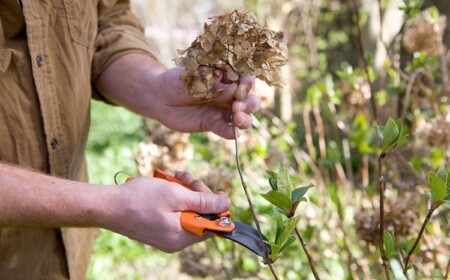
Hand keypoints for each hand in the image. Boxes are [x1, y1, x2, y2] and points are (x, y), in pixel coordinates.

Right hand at [107, 172, 229, 252]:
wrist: (108, 205)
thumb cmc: (140, 199)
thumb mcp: (176, 195)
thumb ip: (203, 201)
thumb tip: (226, 204)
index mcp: (182, 237)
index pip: (212, 226)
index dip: (216, 207)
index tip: (214, 191)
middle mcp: (176, 240)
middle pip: (201, 216)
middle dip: (198, 194)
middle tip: (188, 178)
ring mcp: (166, 235)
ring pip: (188, 211)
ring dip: (186, 192)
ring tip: (177, 177)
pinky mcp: (159, 227)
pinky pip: (175, 213)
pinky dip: (175, 197)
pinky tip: (169, 184)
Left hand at [149, 67, 260, 138]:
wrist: (159, 98)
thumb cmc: (176, 81)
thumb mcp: (193, 79)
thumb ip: (213, 86)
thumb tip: (233, 91)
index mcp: (226, 77)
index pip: (245, 79)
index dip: (247, 84)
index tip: (239, 89)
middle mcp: (229, 94)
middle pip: (250, 99)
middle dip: (249, 104)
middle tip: (237, 107)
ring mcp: (223, 110)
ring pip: (244, 116)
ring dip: (246, 119)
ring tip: (238, 119)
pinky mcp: (214, 124)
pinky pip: (227, 130)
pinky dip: (232, 132)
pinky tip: (232, 133)